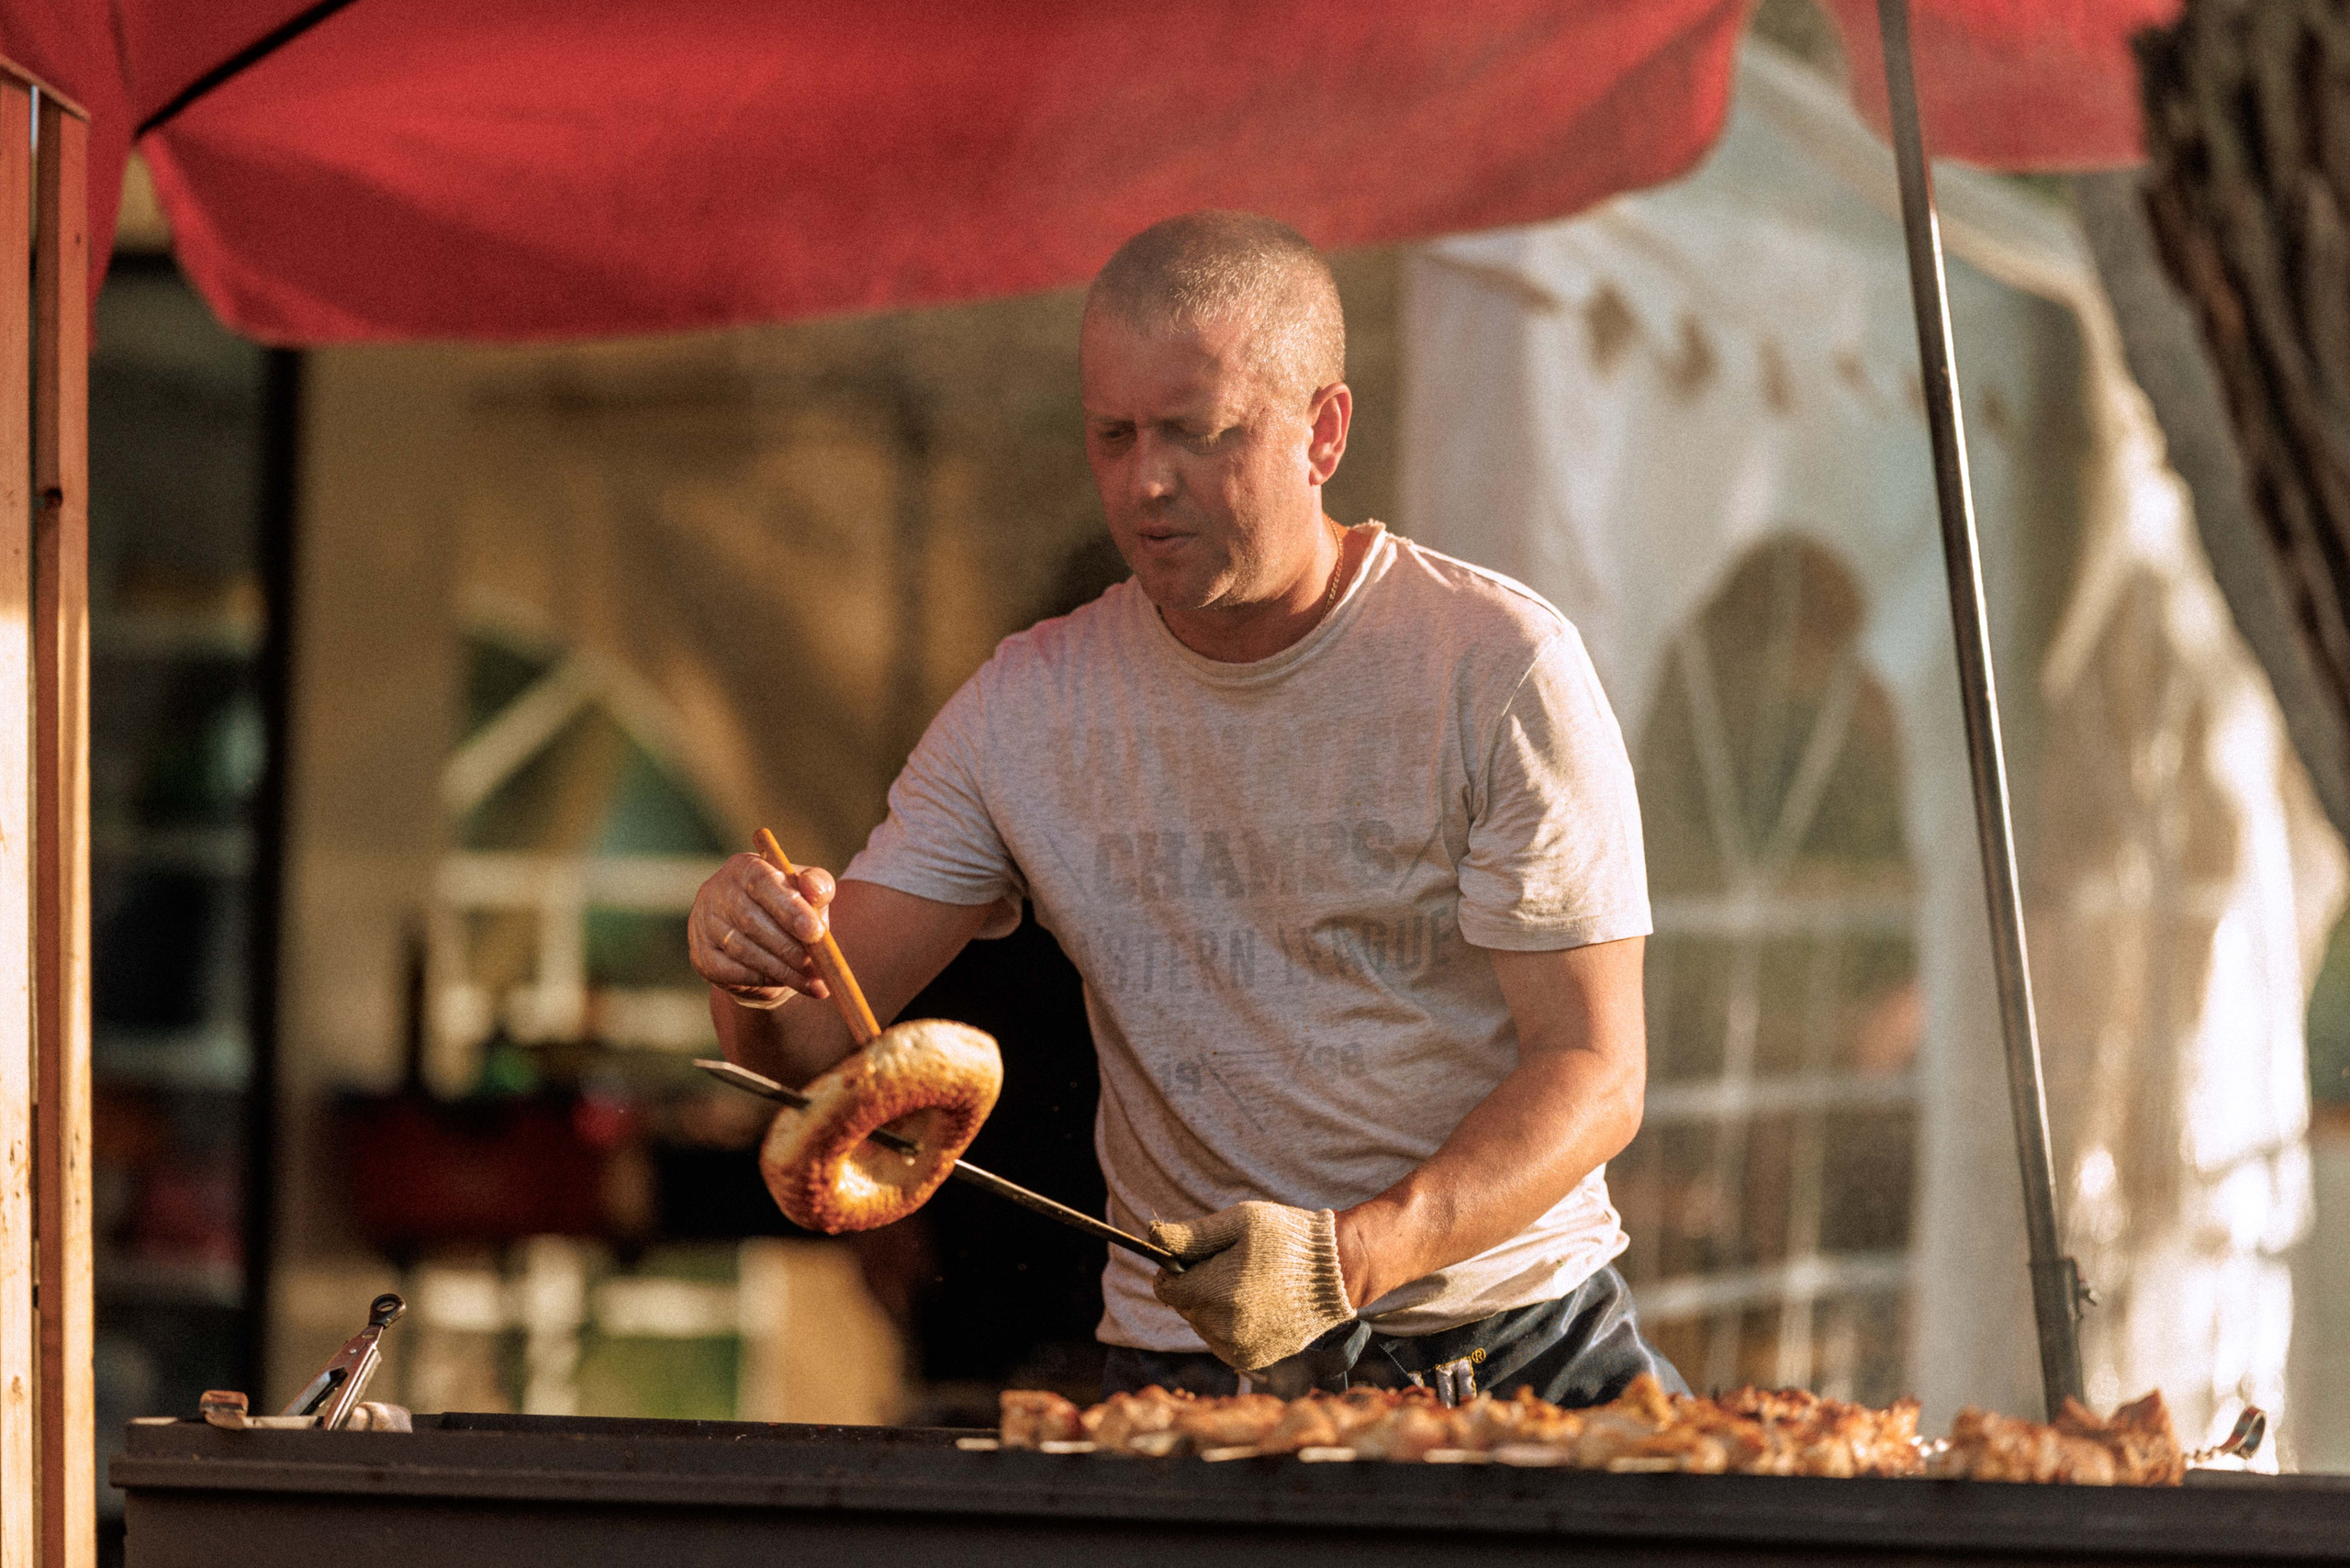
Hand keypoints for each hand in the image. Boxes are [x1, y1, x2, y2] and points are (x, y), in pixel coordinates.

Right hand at [689, 854, 836, 1009]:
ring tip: (812, 982)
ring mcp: (703, 924)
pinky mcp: (702, 956)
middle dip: (790, 947)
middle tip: (818, 966)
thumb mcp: (809, 894)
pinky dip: (764, 980)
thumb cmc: (791, 910)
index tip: (815, 932)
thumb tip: (816, 889)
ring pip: (743, 950)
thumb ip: (818, 886)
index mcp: (744, 867)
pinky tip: (788, 983)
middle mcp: (716, 891)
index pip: (763, 882)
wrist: (764, 943)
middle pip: (751, 921)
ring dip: (782, 969)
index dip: (789, 907)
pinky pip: (733, 972)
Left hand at [1149, 1201, 1354, 1371]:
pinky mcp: (1254, 1359)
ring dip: (1212, 1307)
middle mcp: (1225, 1328)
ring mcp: (1240, 1348)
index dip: (1174, 1270)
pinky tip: (1254, 1305)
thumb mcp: (1239, 1222)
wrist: (1337, 1273)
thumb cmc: (1287, 1239)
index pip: (1166, 1289)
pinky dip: (1229, 1325)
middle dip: (1197, 1286)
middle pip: (1185, 1308)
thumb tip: (1151, 1236)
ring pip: (1202, 1326)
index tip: (1195, 1258)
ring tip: (1247, 1284)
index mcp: (1217, 1292)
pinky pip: (1222, 1342)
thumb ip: (1192, 1234)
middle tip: (1231, 1266)